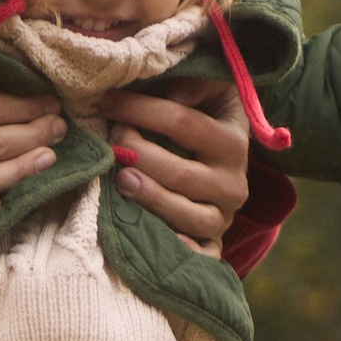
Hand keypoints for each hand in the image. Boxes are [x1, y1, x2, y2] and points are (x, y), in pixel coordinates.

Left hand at [98, 83, 249, 256]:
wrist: (225, 167)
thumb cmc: (205, 121)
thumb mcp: (209, 93)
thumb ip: (193, 85)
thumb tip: (172, 95)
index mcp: (233, 141)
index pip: (182, 123)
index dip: (140, 109)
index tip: (107, 101)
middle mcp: (233, 183)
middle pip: (180, 173)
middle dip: (139, 155)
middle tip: (110, 140)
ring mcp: (223, 217)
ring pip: (187, 215)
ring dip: (149, 198)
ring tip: (120, 180)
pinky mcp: (213, 245)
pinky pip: (200, 255)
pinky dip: (177, 249)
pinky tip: (148, 235)